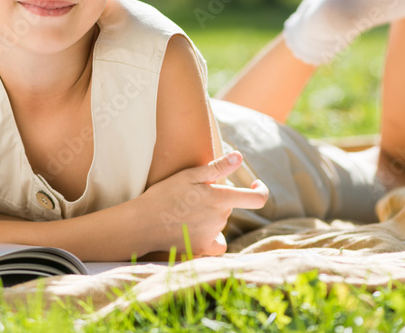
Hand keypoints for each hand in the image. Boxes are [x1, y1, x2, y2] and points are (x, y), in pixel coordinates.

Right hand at [139, 151, 267, 257]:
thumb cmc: (165, 194)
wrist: (143, 223)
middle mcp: (221, 219)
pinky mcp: (202, 248)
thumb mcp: (189, 175)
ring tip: (187, 211)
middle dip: (218, 199)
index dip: (260, 190)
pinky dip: (211, 236)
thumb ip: (217, 167)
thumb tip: (239, 156)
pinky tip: (196, 229)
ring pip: (220, 222)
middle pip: (229, 206)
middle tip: (194, 196)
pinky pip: (217, 243)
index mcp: (221, 199)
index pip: (257, 199)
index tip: (254, 185)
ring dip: (211, 216)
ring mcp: (212, 235)